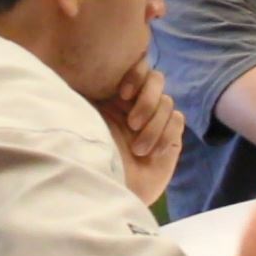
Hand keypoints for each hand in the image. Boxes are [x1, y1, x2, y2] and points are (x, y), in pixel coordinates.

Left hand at [95, 57, 184, 205]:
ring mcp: (155, 121)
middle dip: (146, 101)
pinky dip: (164, 135)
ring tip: (138, 150)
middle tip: (131, 123)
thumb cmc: (89, 156)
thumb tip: (78, 65)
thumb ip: (86, 92)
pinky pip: (177, 121)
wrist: (106, 190)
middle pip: (156, 80)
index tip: (121, 95)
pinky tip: (151, 154)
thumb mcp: (82, 118)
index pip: (136, 67)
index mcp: (114, 95)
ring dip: (152, 126)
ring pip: (166, 103)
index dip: (135, 75)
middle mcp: (135, 105)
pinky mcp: (171, 138)